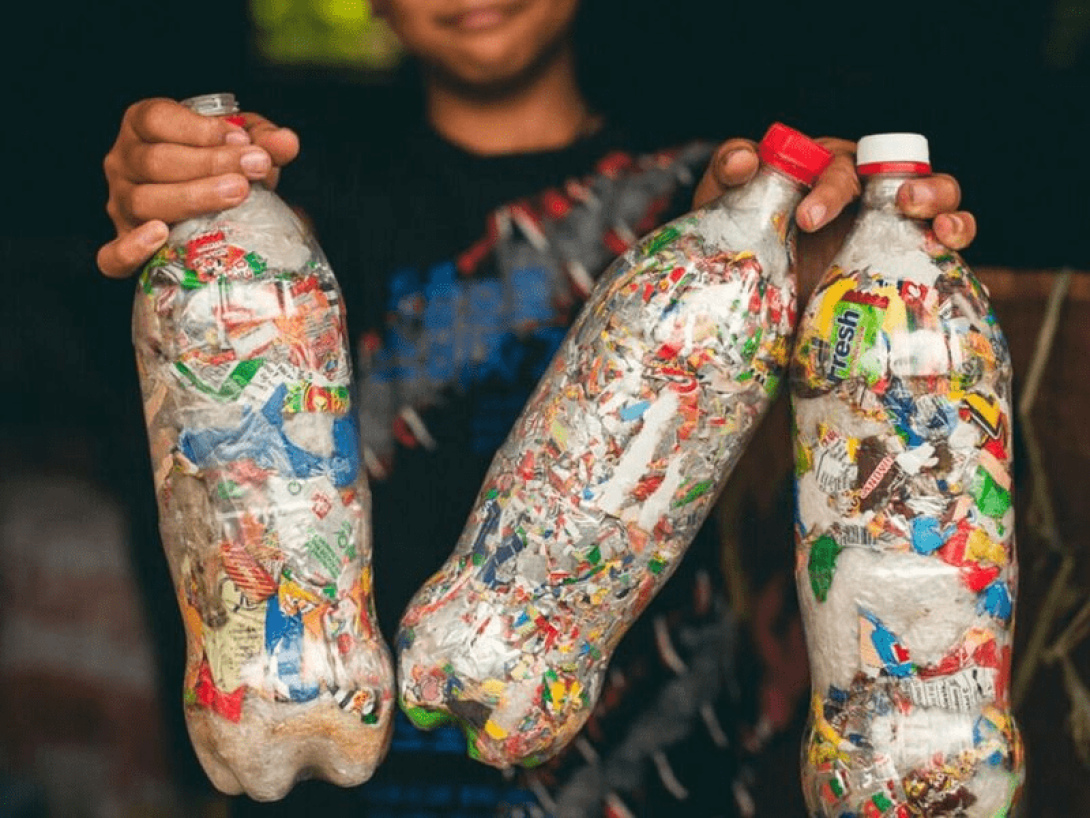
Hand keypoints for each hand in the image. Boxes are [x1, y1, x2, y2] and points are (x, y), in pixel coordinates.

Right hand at [97, 98, 299, 277]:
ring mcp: (120, 205)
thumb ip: (262, 139)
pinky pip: (112, 255)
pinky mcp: (124, 245)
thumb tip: (287, 143)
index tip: (242, 140)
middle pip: (156, 162)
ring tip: (237, 193)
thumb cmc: (218, 165)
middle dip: (211, 164)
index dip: (200, 129)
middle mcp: (123, 163)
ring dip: (194, 198)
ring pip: (145, 202)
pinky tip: (161, 236)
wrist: (205, 200)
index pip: (158, 120)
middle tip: (256, 167)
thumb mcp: (240, 143)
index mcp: (143, 127)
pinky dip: (132, 248)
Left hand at [692, 136, 976, 297]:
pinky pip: (946, 239)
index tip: (806, 220)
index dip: (828, 187)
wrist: (760, 305)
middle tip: (900, 207)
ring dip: (943, 202)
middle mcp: (866, 193)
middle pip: (901, 173)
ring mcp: (892, 224)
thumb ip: (728, 173)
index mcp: (825, 172)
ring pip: (937, 196)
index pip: (837, 164)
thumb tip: (747, 159)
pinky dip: (958, 234)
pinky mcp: (909, 258)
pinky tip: (950, 246)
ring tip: (935, 224)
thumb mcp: (727, 210)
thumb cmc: (746, 246)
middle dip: (911, 187)